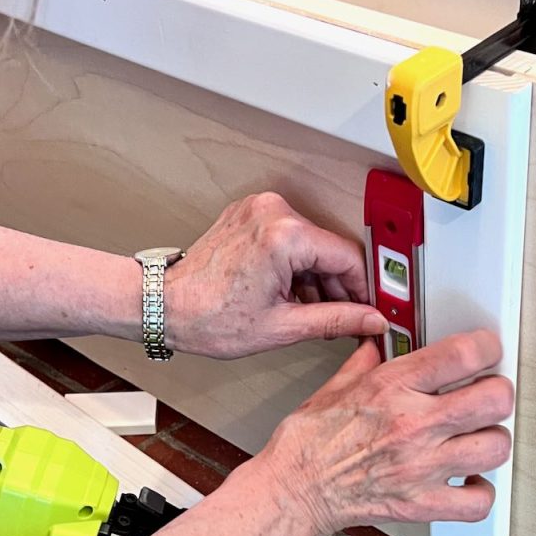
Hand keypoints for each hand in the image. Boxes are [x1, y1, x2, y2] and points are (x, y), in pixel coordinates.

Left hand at [164, 192, 387, 358]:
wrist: (162, 306)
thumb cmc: (208, 317)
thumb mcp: (282, 326)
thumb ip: (336, 320)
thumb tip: (372, 320)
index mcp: (285, 236)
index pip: (348, 258)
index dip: (364, 290)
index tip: (371, 310)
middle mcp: (274, 212)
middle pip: (330, 250)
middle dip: (339, 287)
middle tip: (344, 319)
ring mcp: (260, 209)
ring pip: (311, 244)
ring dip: (317, 278)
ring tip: (309, 312)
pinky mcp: (250, 214)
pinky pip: (290, 238)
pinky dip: (296, 266)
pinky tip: (291, 294)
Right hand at [258, 329, 513, 535]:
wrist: (293, 490)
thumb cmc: (308, 443)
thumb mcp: (335, 386)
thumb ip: (366, 361)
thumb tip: (378, 344)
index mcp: (393, 388)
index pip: (463, 354)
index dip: (487, 347)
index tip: (487, 350)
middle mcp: (413, 424)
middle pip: (494, 399)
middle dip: (497, 391)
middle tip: (487, 393)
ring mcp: (421, 467)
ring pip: (495, 447)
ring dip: (493, 439)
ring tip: (479, 436)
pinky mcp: (421, 504)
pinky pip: (477, 502)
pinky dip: (481, 492)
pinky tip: (470, 480)